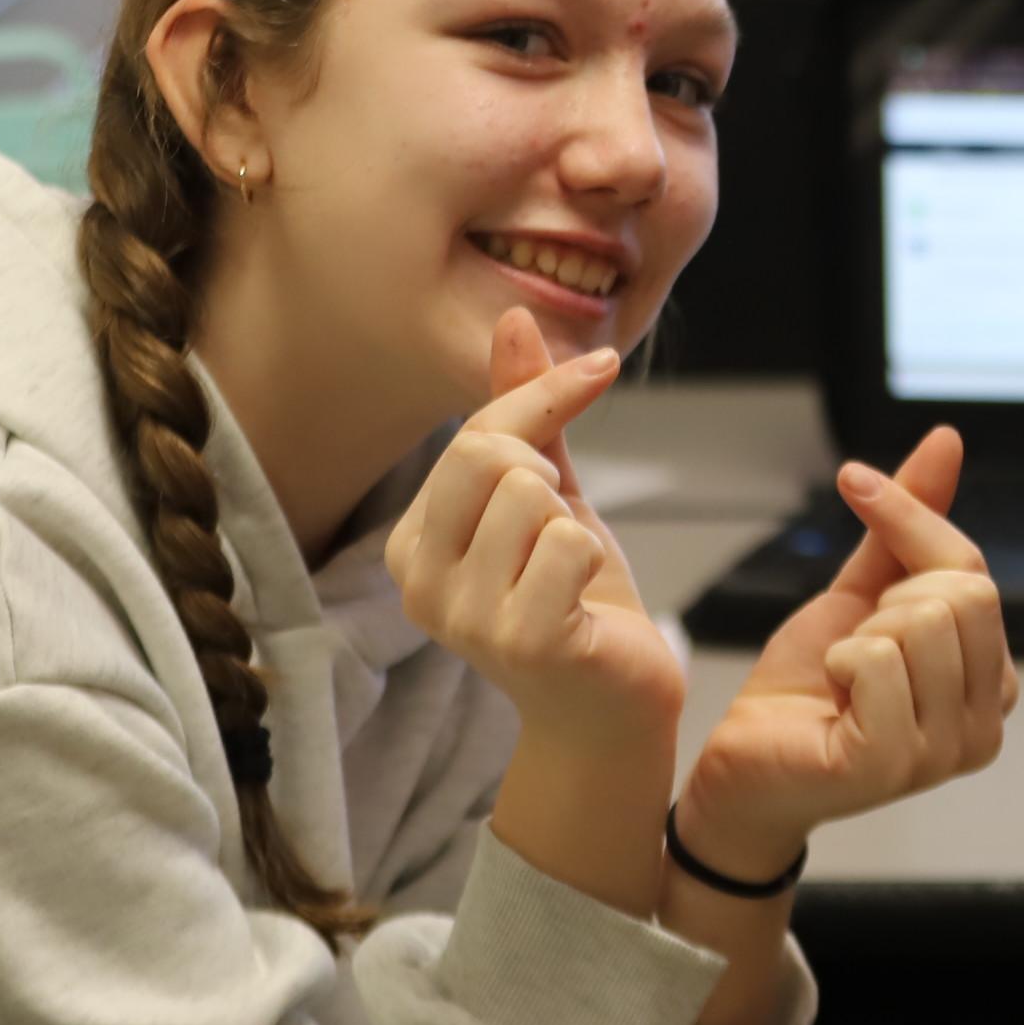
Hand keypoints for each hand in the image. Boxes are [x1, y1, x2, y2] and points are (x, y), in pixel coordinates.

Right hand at [385, 310, 686, 752]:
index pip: (473, 435)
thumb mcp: (550, 493)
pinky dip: (592, 561)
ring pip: (533, 497)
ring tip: (570, 579)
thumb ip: (525, 412)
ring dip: (574, 529)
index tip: (600, 370)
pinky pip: (567, 544)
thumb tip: (513, 315)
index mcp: (412, 544)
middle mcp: (419, 583)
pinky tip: (583, 606)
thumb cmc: (576, 600)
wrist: (611, 709)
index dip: (543, 397)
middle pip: (489, 456)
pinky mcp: (520, 640)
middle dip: (550, 474)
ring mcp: (464, 617)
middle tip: (564, 528)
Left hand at [676, 426, 1017, 877]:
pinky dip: (838, 662)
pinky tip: (831, 699)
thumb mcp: (863, 591)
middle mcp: (986, 725)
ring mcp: (945, 753)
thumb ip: (911, 525)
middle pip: (958, 595)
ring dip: (859, 636)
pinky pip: (876, 663)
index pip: (973, 570)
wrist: (746, 760)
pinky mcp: (893, 765)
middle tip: (854, 645)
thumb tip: (946, 441)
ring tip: (843, 677)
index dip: (909, 520)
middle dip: (885, 599)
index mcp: (991, 681)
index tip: (854, 484)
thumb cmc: (808, 685)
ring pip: (919, 624)